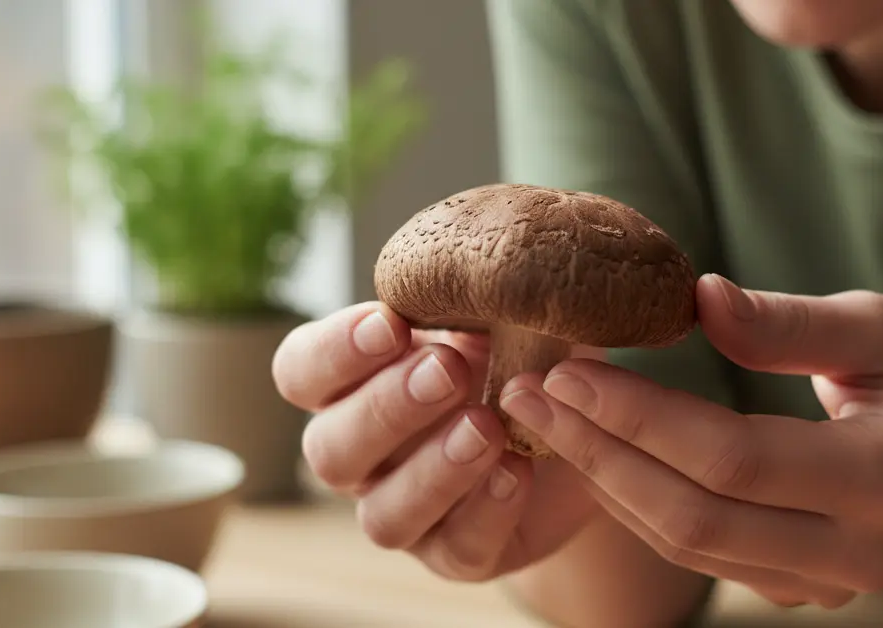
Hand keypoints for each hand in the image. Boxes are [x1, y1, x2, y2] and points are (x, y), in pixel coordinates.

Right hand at [271, 303, 598, 580]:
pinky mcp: (457, 553)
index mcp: (353, 384)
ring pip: (382, 515)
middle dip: (387, 407)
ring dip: (432, 470)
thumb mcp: (503, 310)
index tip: (392, 321)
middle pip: (329, 449)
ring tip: (486, 428)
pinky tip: (519, 471)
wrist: (581, 427)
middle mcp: (363, 454)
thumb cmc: (521, 351)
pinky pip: (455, 549)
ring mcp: (405, 509)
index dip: (334, 352)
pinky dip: (485, 511)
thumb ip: (478, 292)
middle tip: (447, 368)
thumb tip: (488, 265)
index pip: (301, 371)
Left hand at [499, 275, 882, 607]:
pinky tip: (593, 451)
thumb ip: (791, 322)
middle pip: (691, 516)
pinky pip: (696, 551)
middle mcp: (852, 550)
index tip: (565, 369)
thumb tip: (694, 298)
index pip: (732, 458)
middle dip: (597, 454)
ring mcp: (821, 582)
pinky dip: (635, 502)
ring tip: (539, 417)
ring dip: (604, 479)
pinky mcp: (794, 583)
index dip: (639, 416)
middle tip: (523, 395)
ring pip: (683, 544)